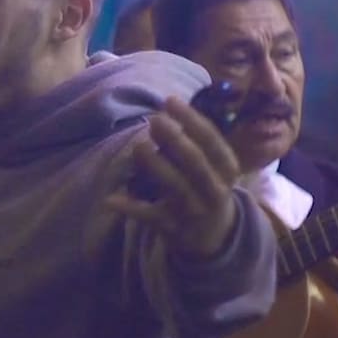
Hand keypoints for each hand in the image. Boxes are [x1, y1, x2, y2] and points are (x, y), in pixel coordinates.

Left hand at [106, 96, 242, 258]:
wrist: (213, 237)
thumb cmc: (204, 187)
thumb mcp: (207, 166)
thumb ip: (184, 143)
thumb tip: (158, 118)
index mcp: (227, 170)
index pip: (213, 142)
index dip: (193, 120)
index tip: (171, 101)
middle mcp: (215, 190)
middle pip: (196, 163)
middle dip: (176, 139)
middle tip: (154, 119)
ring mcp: (195, 211)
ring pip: (177, 187)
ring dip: (157, 166)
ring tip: (139, 146)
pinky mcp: (174, 228)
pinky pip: (151, 217)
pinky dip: (131, 208)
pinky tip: (111, 199)